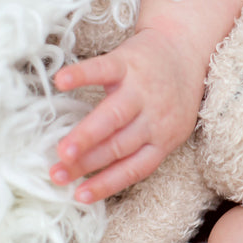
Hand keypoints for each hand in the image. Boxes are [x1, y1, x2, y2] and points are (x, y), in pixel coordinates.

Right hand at [49, 27, 204, 202]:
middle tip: (57, 174)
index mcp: (164, 137)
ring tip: (61, 150)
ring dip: (86, 135)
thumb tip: (95, 169)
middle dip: (87, 162)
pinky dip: (81, 75)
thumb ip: (140, 145)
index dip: (107, 183)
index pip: (134, 167)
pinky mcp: (128, 61)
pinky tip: (61, 82)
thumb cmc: (171, 93)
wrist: (185, 45)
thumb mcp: (169, 125)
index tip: (79, 196)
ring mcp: (141, 88)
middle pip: (119, 145)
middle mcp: (155, 116)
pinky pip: (102, 69)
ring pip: (113, 116)